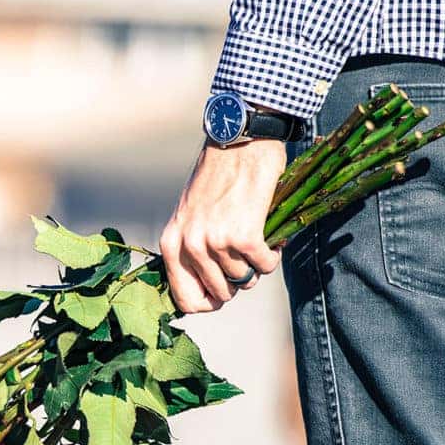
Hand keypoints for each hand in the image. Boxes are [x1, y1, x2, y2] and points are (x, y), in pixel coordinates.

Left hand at [160, 139, 285, 313]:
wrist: (238, 141)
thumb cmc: (216, 178)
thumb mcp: (189, 215)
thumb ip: (191, 248)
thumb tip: (208, 288)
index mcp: (171, 243)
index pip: (185, 300)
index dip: (207, 303)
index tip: (221, 295)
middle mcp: (190, 246)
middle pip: (221, 294)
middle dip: (237, 281)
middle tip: (245, 258)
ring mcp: (216, 242)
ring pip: (245, 280)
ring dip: (256, 264)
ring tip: (256, 240)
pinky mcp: (245, 236)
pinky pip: (265, 266)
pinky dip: (273, 254)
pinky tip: (270, 237)